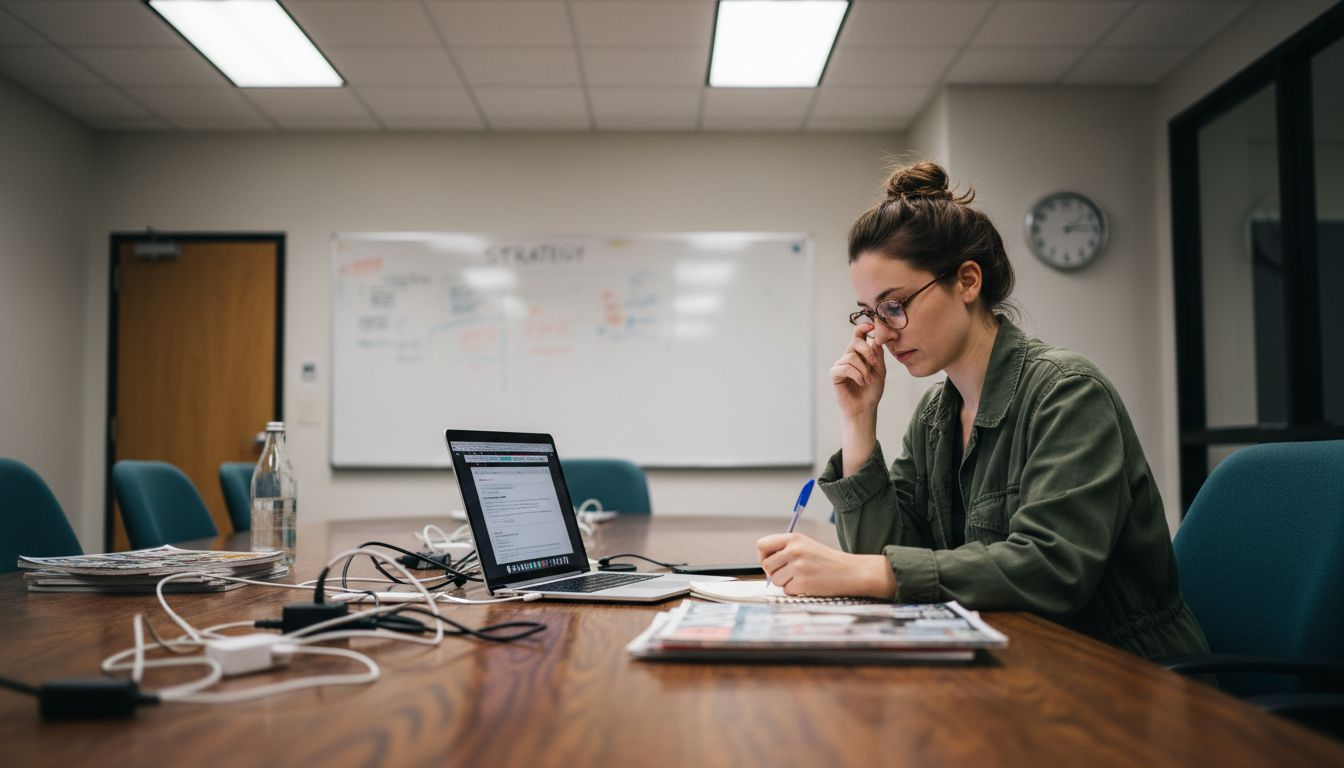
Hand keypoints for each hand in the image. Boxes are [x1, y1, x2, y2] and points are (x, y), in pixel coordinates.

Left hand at [756, 532, 895, 598]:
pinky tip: (808, 584)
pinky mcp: (803, 583)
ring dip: (785, 582)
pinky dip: (795, 590)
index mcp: (793, 538)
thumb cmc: (827, 560)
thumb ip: (785, 549)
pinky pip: (786, 590)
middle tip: (789, 573)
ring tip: (802, 578)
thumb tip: (764, 563)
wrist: (851, 572)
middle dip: (774, 572)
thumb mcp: (806, 545)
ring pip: (775, 580)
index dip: (763, 556)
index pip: (762, 545)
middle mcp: (794, 550)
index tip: (771, 562)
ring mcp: (798, 567)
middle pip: (767, 565)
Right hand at [830, 323, 885, 418]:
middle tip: (875, 364)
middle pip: (855, 342)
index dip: (862, 328)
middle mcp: (847, 357)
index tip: (871, 326)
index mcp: (859, 354)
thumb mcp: (880, 371)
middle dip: (867, 352)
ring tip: (867, 380)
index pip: (858, 336)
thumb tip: (875, 338)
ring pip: (851, 356)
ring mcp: (840, 365)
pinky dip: (857, 375)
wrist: (865, 408)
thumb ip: (877, 355)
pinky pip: (845, 367)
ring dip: (863, 369)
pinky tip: (861, 383)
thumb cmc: (871, 390)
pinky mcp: (834, 374)